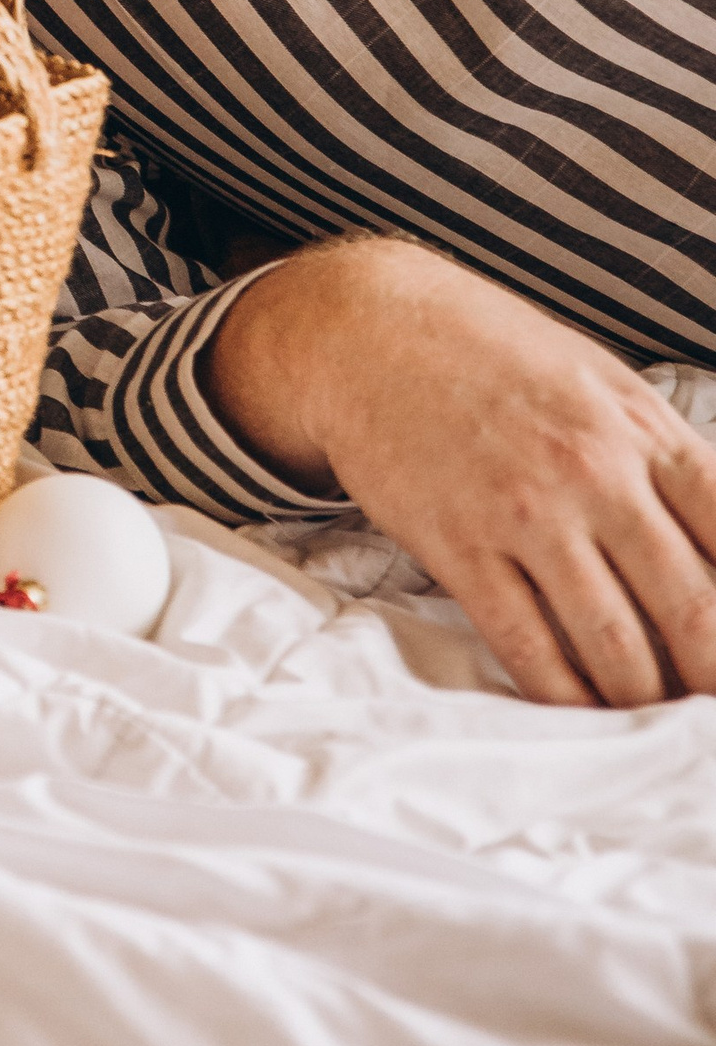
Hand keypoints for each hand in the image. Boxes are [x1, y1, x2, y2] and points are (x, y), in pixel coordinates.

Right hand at [205, 238, 715, 706]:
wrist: (364, 328)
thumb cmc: (489, 351)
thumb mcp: (599, 381)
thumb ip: (660, 457)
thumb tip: (715, 546)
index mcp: (642, 428)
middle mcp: (595, 472)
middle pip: (692, 610)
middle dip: (712, 677)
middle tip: (710, 707)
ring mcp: (526, 513)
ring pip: (617, 646)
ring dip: (645, 700)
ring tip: (654, 717)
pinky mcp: (462, 548)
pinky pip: (531, 649)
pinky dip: (567, 698)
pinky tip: (584, 713)